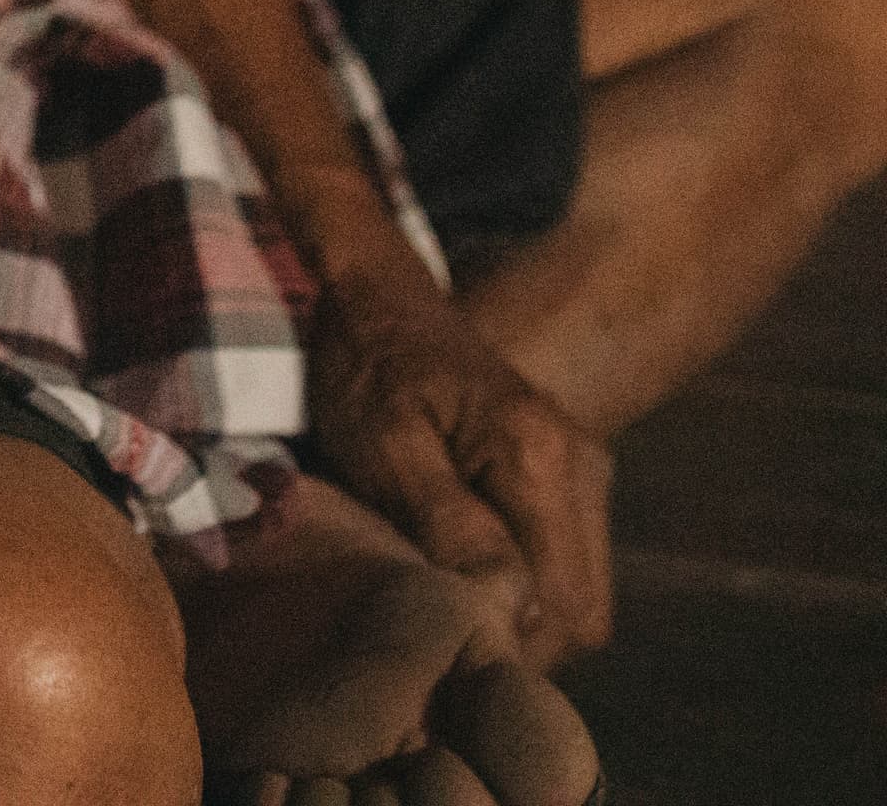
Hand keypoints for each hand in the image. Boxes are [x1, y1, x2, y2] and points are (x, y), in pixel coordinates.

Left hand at [308, 256, 613, 665]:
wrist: (378, 299)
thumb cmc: (367, 368)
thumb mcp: (383, 444)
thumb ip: (449, 524)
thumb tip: (505, 606)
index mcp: (541, 459)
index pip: (560, 603)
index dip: (509, 644)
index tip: (444, 653)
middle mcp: (584, 469)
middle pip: (581, 610)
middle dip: (518, 638)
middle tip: (442, 641)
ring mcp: (584, 473)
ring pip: (577, 594)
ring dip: (521, 616)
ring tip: (450, 610)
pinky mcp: (568, 478)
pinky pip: (564, 564)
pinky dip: (523, 586)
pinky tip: (467, 578)